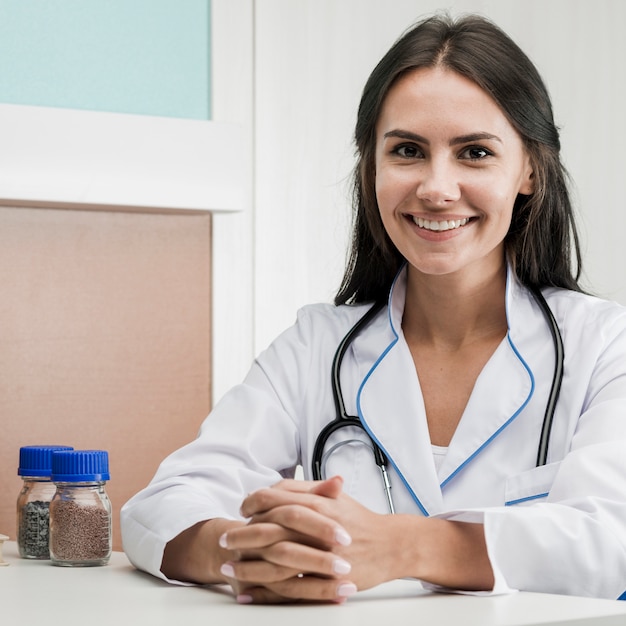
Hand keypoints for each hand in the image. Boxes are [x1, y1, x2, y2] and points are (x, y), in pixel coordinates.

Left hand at [219, 476, 393, 602]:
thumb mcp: (335, 496)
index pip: (274, 498)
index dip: (253, 502)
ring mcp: (320, 554)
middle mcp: (315, 526)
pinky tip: (247, 592)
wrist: (392, 545)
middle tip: (224, 540)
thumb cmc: (360, 520)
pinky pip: (287, 587)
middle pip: (269, 528)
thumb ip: (306, 489)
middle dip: (242, 535)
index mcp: (316, 502)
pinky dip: (264, 591)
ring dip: (247, 564)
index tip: (242, 510)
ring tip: (227, 568)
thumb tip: (274, 488)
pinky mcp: (324, 579)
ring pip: (274, 559)